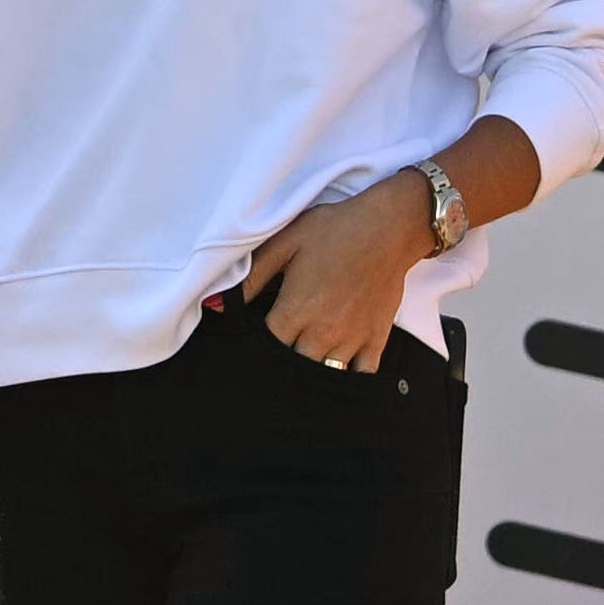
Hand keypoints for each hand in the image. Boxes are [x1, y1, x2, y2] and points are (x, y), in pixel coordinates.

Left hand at [233, 178, 433, 370]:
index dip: (259, 344)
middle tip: (282, 346)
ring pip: (325, 374)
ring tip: (307, 354)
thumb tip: (214, 305)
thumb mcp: (285, 243)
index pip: (268, 346)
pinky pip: (361, 375)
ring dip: (313, 368)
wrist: (388, 228)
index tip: (258, 336)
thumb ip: (251, 277)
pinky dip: (348, 376)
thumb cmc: (333, 230)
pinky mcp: (377, 340)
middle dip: (284, 359)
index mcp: (296, 310)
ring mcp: (352, 340)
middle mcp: (322, 332)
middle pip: (295, 365)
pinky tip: (339, 366)